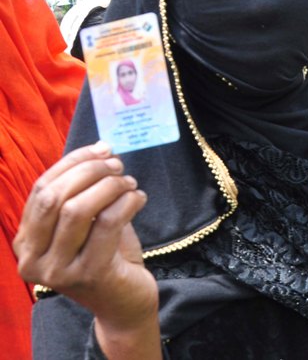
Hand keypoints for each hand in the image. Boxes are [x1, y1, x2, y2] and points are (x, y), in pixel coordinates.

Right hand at [14, 142, 158, 347]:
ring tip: (129, 183)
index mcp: (25, 242)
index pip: (41, 189)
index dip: (73, 163)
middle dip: (91, 172)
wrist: (125, 303)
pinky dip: (127, 202)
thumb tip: (101, 147)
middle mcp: (32, 260)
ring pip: (78, 209)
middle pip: (55, 197)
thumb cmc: (106, 256)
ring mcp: (58, 271)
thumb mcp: (87, 223)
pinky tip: (139, 198)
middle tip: (118, 166)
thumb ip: (85, 190)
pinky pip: (107, 223)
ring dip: (110, 186)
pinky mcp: (89, 275)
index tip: (102, 149)